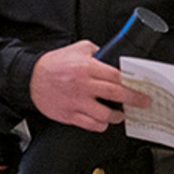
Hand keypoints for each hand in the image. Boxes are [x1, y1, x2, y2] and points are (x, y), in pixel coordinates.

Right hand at [30, 40, 150, 131]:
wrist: (30, 78)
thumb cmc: (54, 64)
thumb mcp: (78, 49)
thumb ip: (97, 52)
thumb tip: (113, 58)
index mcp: (87, 67)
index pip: (117, 76)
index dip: (133, 82)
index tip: (142, 86)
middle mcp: (83, 86)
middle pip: (116, 95)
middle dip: (135, 100)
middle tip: (144, 102)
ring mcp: (77, 102)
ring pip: (105, 115)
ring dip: (117, 116)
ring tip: (121, 114)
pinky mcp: (69, 115)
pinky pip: (91, 125)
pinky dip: (101, 125)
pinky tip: (103, 121)